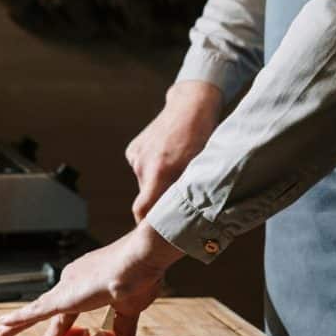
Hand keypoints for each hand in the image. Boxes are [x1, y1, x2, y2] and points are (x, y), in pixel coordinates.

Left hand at [0, 223, 184, 335]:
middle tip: (13, 326)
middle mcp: (74, 280)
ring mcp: (67, 287)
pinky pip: (35, 310)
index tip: (53, 334)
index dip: (62, 324)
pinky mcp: (62, 297)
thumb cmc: (139, 278)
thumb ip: (124, 327)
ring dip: (20, 320)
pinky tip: (5, 324)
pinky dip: (20, 318)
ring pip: (38, 307)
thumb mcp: (130, 308)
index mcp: (89, 282)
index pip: (71, 307)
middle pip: (49, 306)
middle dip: (32, 317)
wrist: (139, 261)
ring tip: (2, 329)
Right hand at [126, 81, 221, 222]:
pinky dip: (153, 170)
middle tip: (175, 204)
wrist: (191, 104)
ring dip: (158, 183)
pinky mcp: (133, 149)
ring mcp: (136, 156)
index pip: (142, 211)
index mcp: (160, 171)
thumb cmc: (202, 137)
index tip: (156, 231)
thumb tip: (189, 219)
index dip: (147, 225)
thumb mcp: (200, 167)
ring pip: (146, 183)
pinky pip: (143, 169)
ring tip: (176, 172)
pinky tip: (168, 158)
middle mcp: (143, 165)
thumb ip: (189, 192)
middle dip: (158, 203)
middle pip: (146, 198)